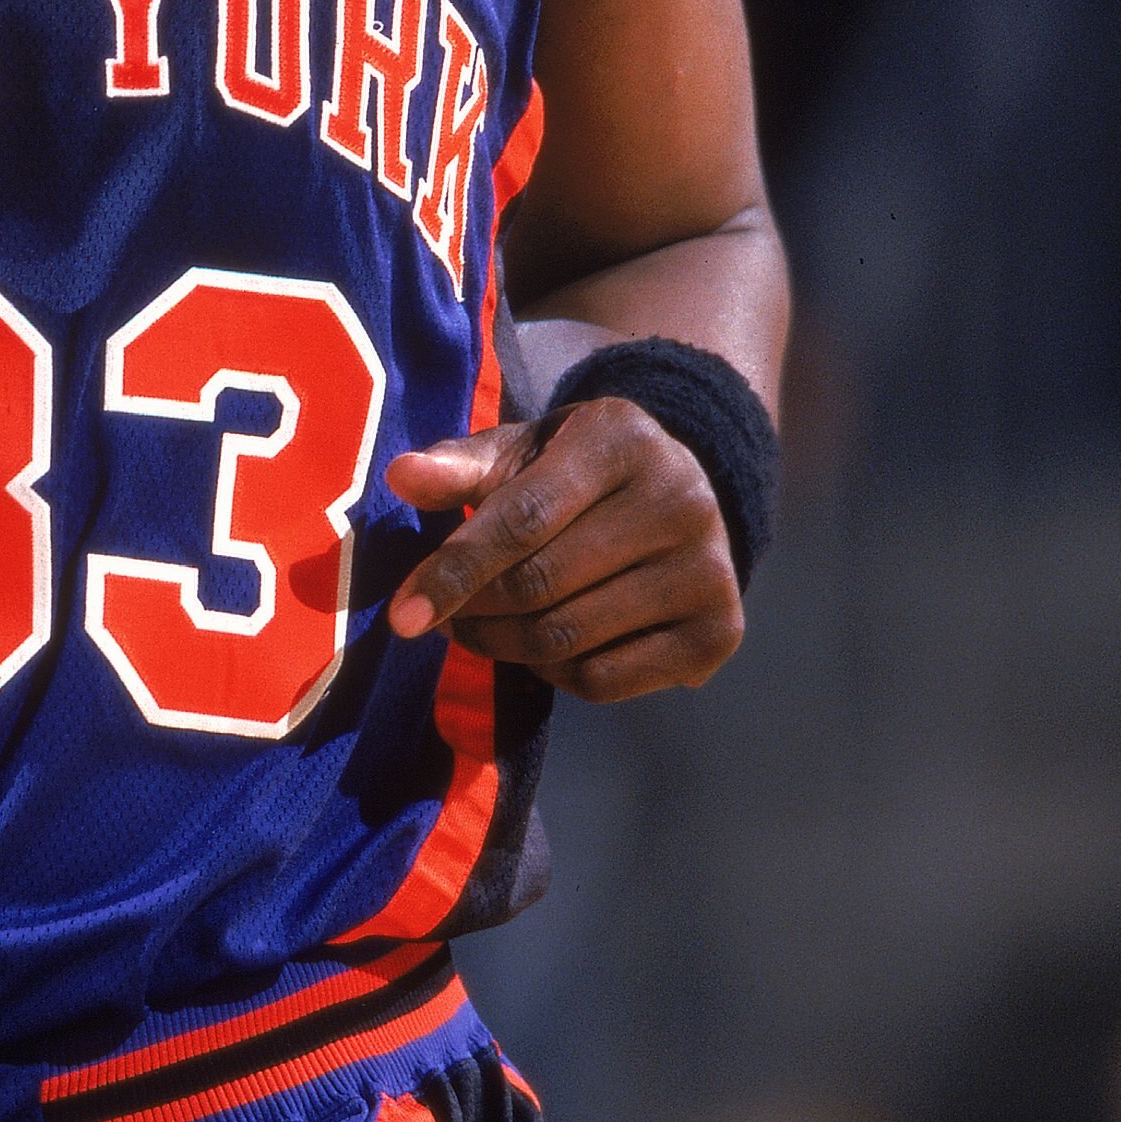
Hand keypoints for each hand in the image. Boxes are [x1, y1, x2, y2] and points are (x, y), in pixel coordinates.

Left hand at [382, 397, 741, 702]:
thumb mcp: (522, 451)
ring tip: (482, 628)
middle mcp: (680, 500)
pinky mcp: (718, 631)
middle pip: (540, 585)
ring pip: (567, 639)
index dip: (456, 570)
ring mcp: (709, 570)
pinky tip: (542, 646)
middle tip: (443, 616)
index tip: (403, 615)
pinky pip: (603, 681)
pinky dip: (552, 674)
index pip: (523, 518)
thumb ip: (461, 467)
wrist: (677, 494)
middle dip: (473, 611)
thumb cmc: (575, 473)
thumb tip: (401, 476)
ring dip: (503, 646)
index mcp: (622, 440)